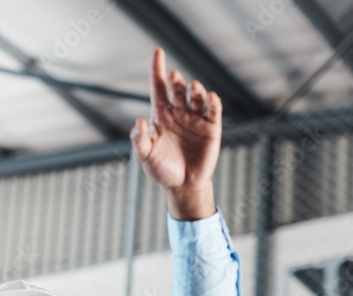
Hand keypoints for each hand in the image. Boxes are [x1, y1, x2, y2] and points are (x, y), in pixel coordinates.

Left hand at [131, 48, 220, 219]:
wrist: (182, 185)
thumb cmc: (160, 169)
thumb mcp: (145, 156)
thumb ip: (140, 140)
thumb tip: (139, 121)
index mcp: (161, 116)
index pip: (158, 88)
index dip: (157, 70)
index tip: (158, 52)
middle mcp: (179, 113)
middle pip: (178, 90)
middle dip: (176, 82)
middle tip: (173, 76)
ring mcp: (196, 118)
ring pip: (196, 97)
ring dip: (194, 90)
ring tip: (191, 87)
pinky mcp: (211, 127)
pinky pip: (214, 110)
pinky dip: (213, 102)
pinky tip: (210, 97)